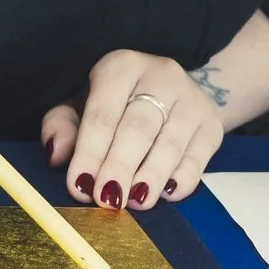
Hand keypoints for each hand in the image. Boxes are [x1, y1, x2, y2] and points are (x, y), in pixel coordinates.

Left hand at [40, 51, 224, 210]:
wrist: (172, 92)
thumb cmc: (116, 103)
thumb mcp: (81, 103)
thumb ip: (63, 126)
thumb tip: (56, 154)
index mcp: (121, 66)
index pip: (103, 114)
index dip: (90, 152)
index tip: (80, 185)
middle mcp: (161, 76)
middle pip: (139, 127)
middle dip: (121, 166)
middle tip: (108, 199)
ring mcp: (191, 100)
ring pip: (171, 143)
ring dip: (151, 176)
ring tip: (135, 202)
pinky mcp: (212, 125)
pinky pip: (198, 157)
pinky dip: (182, 179)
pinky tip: (165, 194)